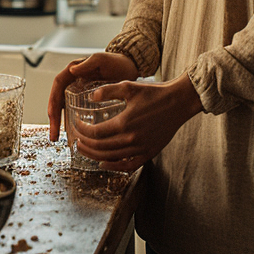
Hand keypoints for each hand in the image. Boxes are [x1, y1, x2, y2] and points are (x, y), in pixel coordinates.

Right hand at [47, 52, 138, 140]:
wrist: (131, 68)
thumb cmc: (117, 62)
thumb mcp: (102, 60)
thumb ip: (88, 64)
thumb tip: (71, 70)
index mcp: (74, 71)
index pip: (58, 85)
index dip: (53, 100)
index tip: (52, 116)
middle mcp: (73, 82)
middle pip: (58, 99)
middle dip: (54, 118)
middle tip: (54, 136)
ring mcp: (80, 91)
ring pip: (64, 107)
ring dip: (60, 122)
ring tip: (57, 138)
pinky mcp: (87, 100)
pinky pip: (75, 111)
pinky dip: (71, 122)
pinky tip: (73, 135)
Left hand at [70, 74, 202, 172]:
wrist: (178, 102)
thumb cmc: (153, 93)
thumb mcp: (128, 87)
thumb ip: (108, 91)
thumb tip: (90, 97)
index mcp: (124, 122)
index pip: (95, 133)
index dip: (82, 131)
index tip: (75, 125)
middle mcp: (131, 139)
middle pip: (101, 148)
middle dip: (85, 145)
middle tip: (75, 139)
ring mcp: (141, 148)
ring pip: (112, 158)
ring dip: (95, 155)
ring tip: (84, 149)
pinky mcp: (149, 153)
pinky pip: (129, 165)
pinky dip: (114, 167)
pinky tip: (104, 163)